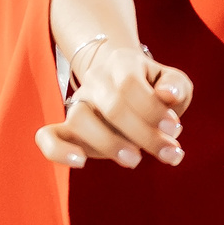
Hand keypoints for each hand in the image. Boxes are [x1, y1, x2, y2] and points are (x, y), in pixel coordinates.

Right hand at [35, 42, 194, 169]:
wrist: (127, 85)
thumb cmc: (155, 88)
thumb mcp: (173, 82)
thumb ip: (175, 86)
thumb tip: (168, 95)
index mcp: (122, 63)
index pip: (131, 85)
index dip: (154, 110)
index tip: (175, 129)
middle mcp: (95, 80)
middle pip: (112, 107)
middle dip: (144, 134)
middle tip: (168, 151)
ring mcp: (78, 103)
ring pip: (80, 120)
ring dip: (110, 145)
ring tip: (136, 160)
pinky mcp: (66, 127)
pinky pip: (48, 137)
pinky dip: (59, 151)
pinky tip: (80, 162)